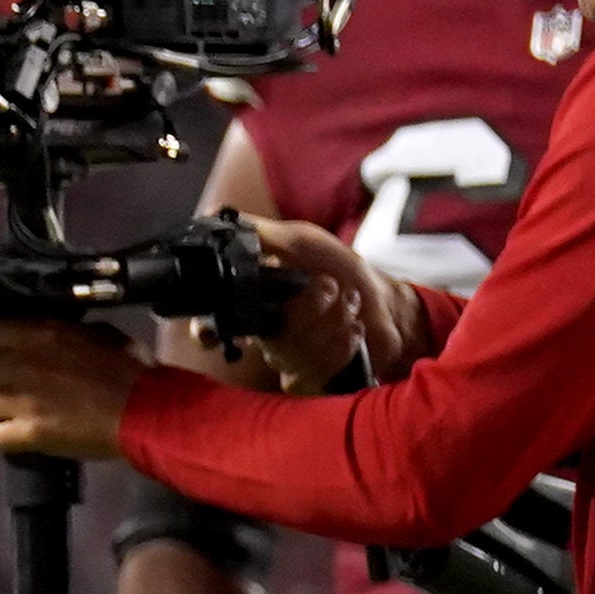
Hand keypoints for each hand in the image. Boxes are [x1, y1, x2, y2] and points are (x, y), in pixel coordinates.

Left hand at [0, 318, 140, 460]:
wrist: (146, 410)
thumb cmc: (128, 369)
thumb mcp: (95, 332)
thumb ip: (60, 331)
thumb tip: (45, 332)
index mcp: (39, 333)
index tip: (1, 353)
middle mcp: (22, 362)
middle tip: (11, 386)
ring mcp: (22, 400)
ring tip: (14, 413)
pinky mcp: (29, 433)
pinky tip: (14, 435)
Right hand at [225, 218, 432, 392]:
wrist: (386, 303)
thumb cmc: (342, 270)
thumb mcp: (302, 240)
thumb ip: (262, 232)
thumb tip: (215, 215)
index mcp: (256, 302)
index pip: (213, 326)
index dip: (208, 332)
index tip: (211, 333)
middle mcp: (266, 334)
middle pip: (270, 336)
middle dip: (311, 308)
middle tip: (330, 288)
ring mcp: (289, 360)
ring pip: (298, 350)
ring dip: (337, 319)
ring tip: (349, 306)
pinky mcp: (314, 378)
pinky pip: (321, 367)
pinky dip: (347, 340)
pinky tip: (354, 330)